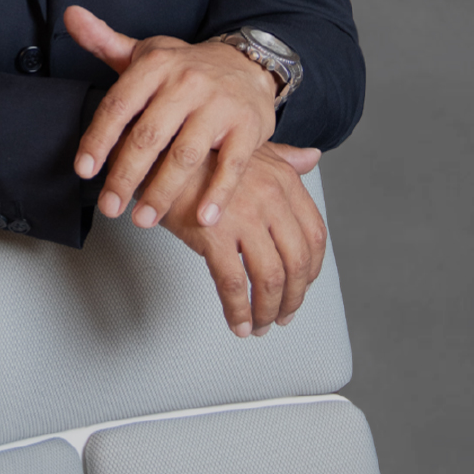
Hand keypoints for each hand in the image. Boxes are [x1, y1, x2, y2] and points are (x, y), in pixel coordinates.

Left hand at [66, 6, 279, 229]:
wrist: (248, 63)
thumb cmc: (186, 67)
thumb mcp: (146, 52)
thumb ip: (104, 41)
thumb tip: (71, 16)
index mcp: (156, 66)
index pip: (118, 106)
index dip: (98, 140)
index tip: (84, 170)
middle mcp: (187, 83)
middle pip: (148, 136)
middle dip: (125, 176)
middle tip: (109, 206)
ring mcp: (219, 106)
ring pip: (185, 155)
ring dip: (162, 192)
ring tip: (142, 218)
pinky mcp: (249, 127)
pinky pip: (232, 165)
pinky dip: (217, 194)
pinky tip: (202, 218)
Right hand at [158, 141, 326, 336]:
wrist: (158, 154)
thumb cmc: (201, 155)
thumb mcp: (250, 148)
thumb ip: (286, 158)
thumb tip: (313, 157)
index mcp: (284, 181)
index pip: (315, 236)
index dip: (312, 270)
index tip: (302, 287)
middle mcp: (270, 199)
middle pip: (296, 263)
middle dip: (292, 299)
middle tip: (282, 316)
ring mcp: (243, 218)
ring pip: (269, 279)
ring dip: (267, 311)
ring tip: (258, 326)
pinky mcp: (213, 236)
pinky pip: (233, 284)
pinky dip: (238, 310)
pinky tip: (236, 322)